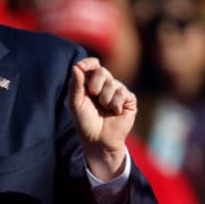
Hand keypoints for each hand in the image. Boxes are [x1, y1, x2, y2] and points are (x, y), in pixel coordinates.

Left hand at [68, 57, 135, 179]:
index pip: (92, 65)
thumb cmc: (85, 122)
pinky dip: (115, 104)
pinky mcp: (129, 100)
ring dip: (104, 99)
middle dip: (95, 84)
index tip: (82, 67)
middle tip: (93, 97)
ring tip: (104, 109)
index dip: (88, 63)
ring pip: (112, 83)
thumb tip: (76, 67)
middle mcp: (105, 84)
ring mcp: (118, 91)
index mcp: (91, 83)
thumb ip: (75, 85)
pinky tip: (115, 112)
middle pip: (102, 71)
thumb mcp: (75, 103)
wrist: (98, 140)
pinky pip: (123, 93)